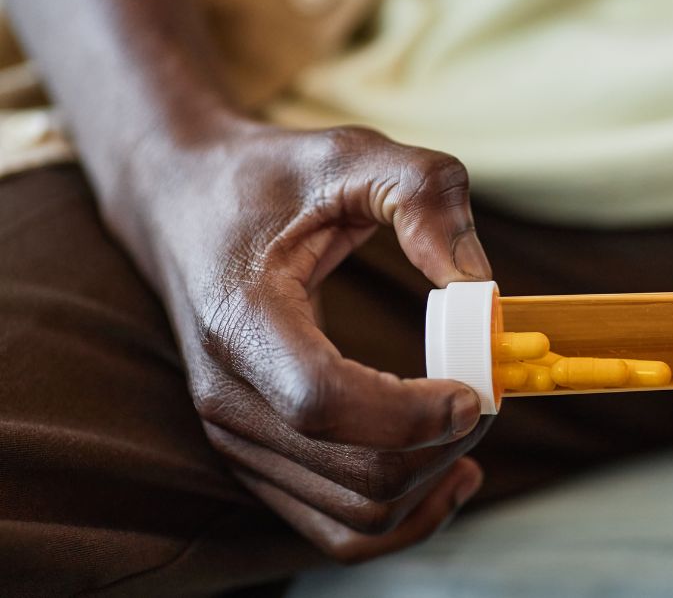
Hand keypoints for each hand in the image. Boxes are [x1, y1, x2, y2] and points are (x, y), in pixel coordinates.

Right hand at [106, 119, 493, 561]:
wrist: (178, 203)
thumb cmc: (266, 179)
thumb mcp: (348, 152)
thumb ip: (423, 194)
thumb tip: (479, 284)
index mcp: (243, 319)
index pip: (324, 402)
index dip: (412, 413)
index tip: (474, 389)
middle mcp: (227, 395)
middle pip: (356, 472)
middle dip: (442, 446)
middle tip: (485, 395)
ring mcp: (234, 437)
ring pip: (354, 515)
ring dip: (431, 485)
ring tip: (469, 430)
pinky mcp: (253, 457)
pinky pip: (337, 528)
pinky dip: (402, 518)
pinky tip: (446, 473)